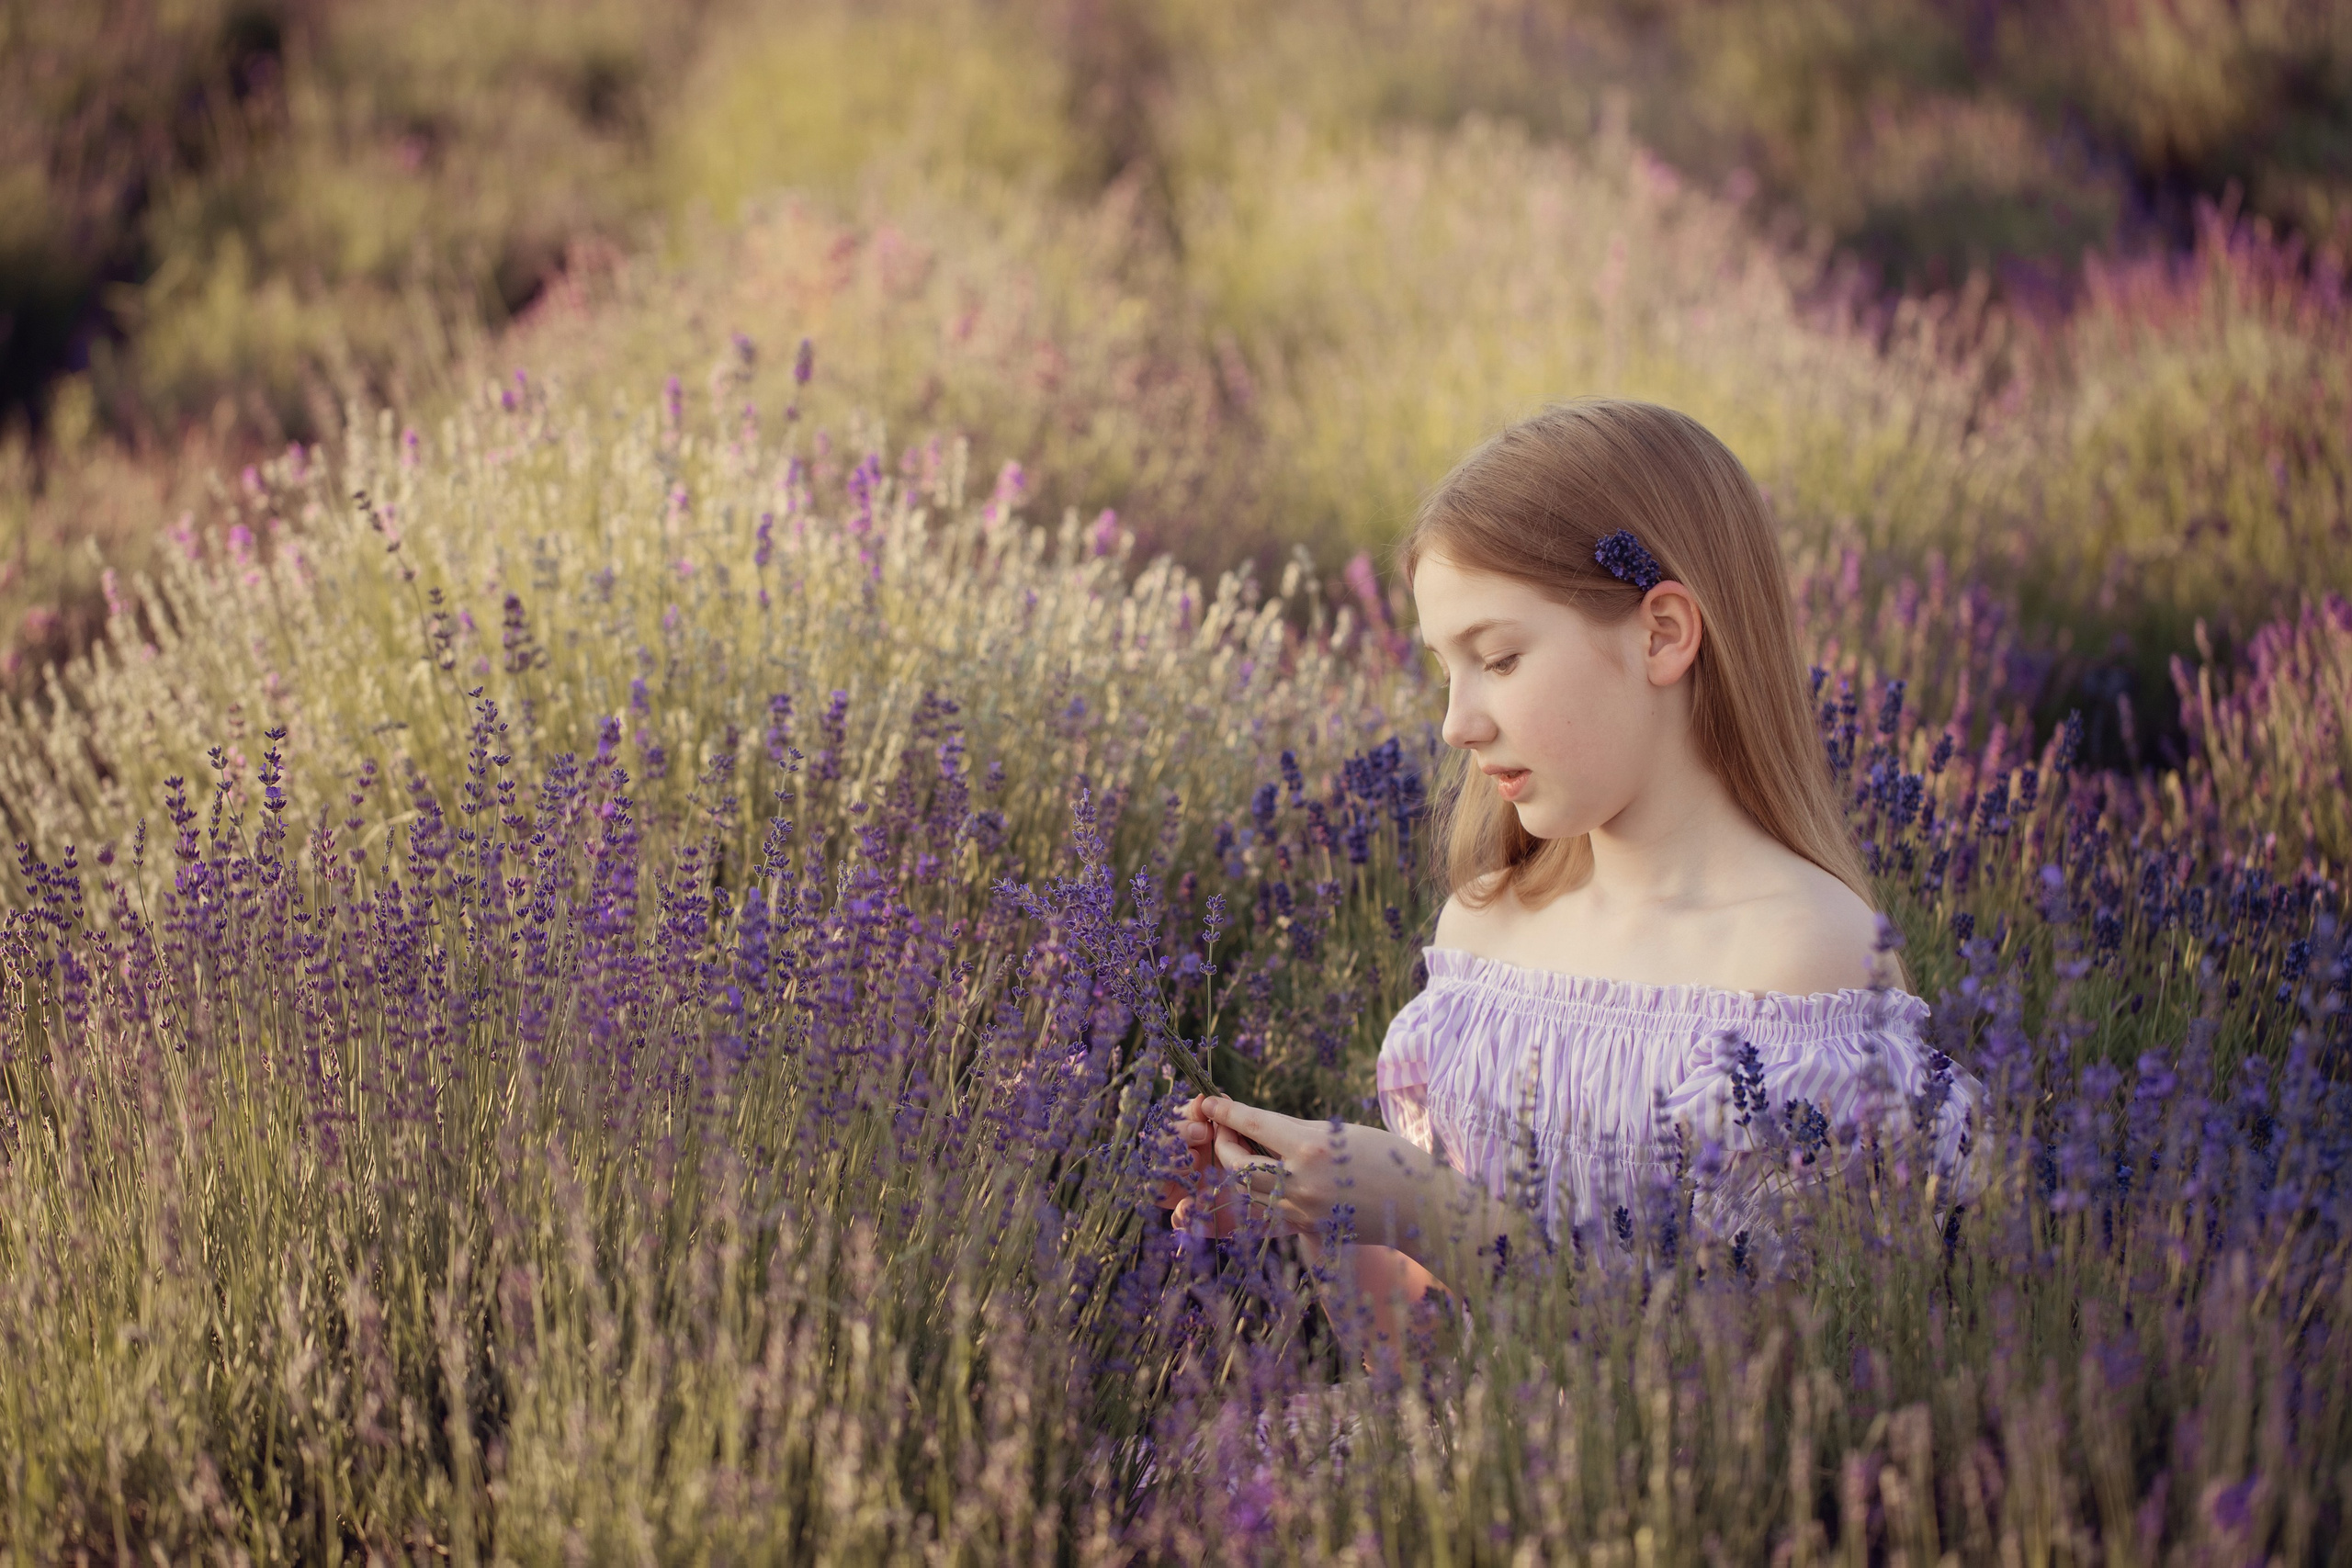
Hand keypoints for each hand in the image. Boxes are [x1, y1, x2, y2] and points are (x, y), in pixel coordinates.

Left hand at [1154, 1094, 1412, 1241]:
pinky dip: (1262, 1194)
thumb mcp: (1343, 1133)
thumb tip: (1263, 1125)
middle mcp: (1301, 1182)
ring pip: (1249, 1193)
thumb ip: (1300, 1131)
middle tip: (1224, 1129)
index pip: (1254, 1125)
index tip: (1211, 1101)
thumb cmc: (1390, 1158)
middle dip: (1224, 1144)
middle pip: (1238, 1165)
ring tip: (1243, 1153)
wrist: (1420, 1207)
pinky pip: (1271, 1213)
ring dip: (1239, 1172)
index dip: (1228, 1111)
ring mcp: (1303, 1212)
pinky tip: (1267, 1180)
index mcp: (1311, 1147)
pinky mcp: (1309, 1230)